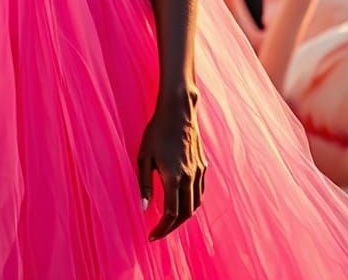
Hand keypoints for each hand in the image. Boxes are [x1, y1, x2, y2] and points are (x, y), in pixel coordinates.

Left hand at [137, 92, 207, 241]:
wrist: (178, 110)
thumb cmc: (156, 131)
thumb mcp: (143, 156)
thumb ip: (144, 184)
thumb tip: (143, 208)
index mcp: (173, 177)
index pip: (171, 214)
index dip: (162, 229)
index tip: (152, 236)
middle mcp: (190, 177)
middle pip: (186, 214)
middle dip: (172, 227)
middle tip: (159, 231)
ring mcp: (199, 171)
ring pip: (196, 204)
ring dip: (184, 216)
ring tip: (169, 220)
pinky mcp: (203, 165)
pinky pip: (200, 190)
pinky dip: (191, 201)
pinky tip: (181, 200)